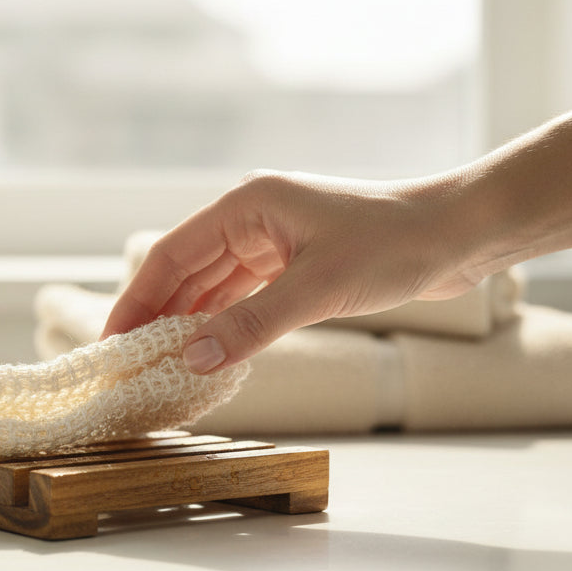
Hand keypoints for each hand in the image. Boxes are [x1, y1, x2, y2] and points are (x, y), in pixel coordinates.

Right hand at [101, 170, 481, 372]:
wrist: (458, 233)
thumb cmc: (394, 245)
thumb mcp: (316, 290)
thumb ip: (250, 326)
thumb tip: (191, 359)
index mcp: (247, 205)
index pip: (172, 255)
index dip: (136, 300)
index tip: (113, 342)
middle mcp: (252, 217)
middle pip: (186, 271)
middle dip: (156, 316)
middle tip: (127, 363)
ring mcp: (274, 240)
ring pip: (213, 286)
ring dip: (188, 323)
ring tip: (157, 364)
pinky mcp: (296, 263)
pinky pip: (243, 296)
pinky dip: (224, 323)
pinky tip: (207, 351)